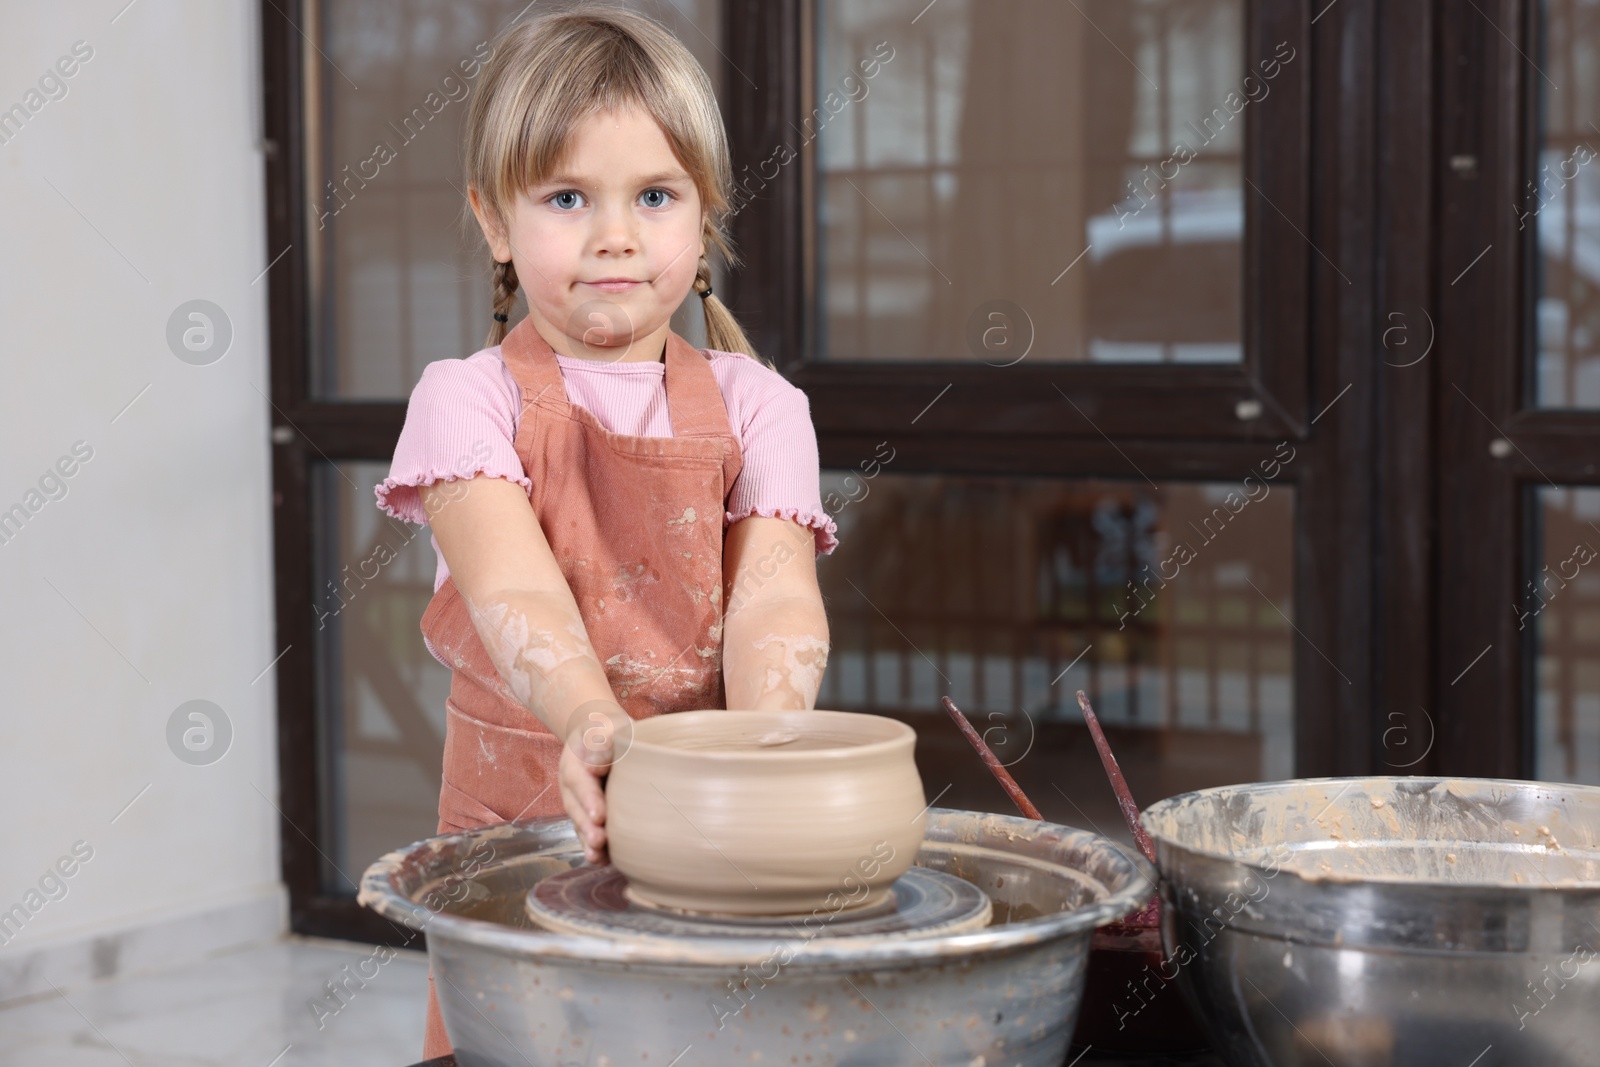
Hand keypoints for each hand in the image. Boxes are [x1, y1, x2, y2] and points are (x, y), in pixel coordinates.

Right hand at [559, 699, 632, 863]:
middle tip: (599, 840)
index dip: (588, 799)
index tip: (599, 815)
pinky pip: (588, 832)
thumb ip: (602, 740)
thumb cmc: (609, 731)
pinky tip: (602, 860)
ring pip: (580, 824)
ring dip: (588, 841)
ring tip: (597, 855)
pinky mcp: (589, 815)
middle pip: (576, 808)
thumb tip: (595, 765)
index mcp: (575, 762)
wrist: (601, 735)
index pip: (580, 781)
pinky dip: (594, 848)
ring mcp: (579, 802)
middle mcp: (572, 786)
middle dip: (586, 826)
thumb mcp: (606, 727)